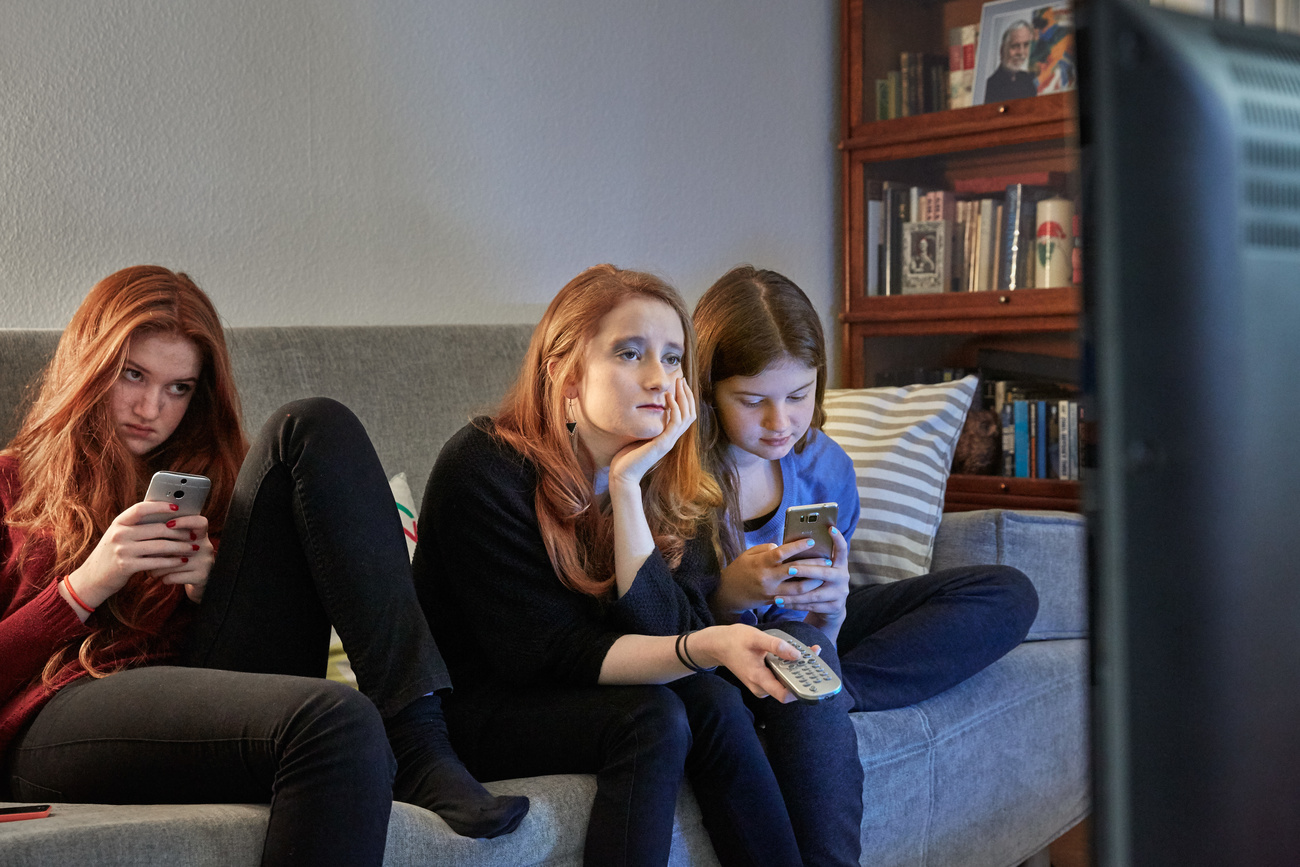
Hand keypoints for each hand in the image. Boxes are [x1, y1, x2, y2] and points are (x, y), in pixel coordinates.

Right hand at [64, 502, 212, 615]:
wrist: (91, 578)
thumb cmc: (112, 554)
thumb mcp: (120, 536)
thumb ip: (137, 527)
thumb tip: (168, 518)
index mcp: (119, 522)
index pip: (141, 508)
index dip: (160, 506)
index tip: (177, 507)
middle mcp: (119, 534)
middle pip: (157, 529)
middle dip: (180, 532)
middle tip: (194, 534)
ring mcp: (122, 550)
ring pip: (160, 546)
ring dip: (180, 547)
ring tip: (193, 548)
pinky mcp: (126, 566)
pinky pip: (155, 562)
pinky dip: (172, 561)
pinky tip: (182, 561)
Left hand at [149, 515, 213, 602]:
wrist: (202, 582)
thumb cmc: (183, 559)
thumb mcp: (182, 545)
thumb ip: (169, 536)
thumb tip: (143, 529)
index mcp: (200, 535)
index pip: (200, 522)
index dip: (185, 521)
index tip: (168, 524)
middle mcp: (206, 546)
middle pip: (179, 544)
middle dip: (158, 552)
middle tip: (145, 555)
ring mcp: (205, 562)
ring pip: (173, 563)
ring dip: (157, 568)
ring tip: (150, 571)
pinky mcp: (201, 576)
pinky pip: (174, 576)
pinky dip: (164, 578)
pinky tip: (162, 578)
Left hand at [608, 377, 696, 489]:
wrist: (623, 475)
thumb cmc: (627, 457)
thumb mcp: (639, 435)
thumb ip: (647, 425)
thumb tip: (645, 410)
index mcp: (668, 436)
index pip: (685, 415)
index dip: (685, 399)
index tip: (679, 384)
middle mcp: (672, 438)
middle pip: (690, 413)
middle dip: (687, 394)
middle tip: (681, 379)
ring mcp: (669, 441)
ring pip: (686, 416)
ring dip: (683, 398)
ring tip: (677, 384)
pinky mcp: (662, 444)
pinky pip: (674, 423)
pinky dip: (674, 408)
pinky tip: (668, 397)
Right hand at [686, 624, 819, 703]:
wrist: (718, 645)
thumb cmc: (734, 641)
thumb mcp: (756, 638)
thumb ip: (776, 646)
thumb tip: (797, 655)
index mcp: (759, 679)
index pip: (784, 695)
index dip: (801, 689)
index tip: (813, 676)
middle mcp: (761, 687)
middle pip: (788, 687)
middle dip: (803, 673)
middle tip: (814, 656)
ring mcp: (761, 685)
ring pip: (785, 682)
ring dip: (797, 669)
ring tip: (808, 652)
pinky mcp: (762, 680)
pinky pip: (779, 677)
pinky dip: (788, 667)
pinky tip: (795, 653)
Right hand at [717, 538, 827, 611]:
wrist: (728, 594)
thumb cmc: (739, 570)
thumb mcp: (748, 554)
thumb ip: (766, 549)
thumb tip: (783, 547)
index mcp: (761, 563)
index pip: (782, 553)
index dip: (797, 547)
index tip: (811, 541)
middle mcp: (767, 578)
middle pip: (795, 571)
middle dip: (813, 565)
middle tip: (827, 560)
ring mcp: (771, 591)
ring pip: (798, 589)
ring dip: (813, 582)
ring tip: (824, 575)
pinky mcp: (774, 601)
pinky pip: (793, 598)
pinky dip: (804, 593)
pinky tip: (814, 587)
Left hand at [769, 526, 850, 640]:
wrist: (831, 608)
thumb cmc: (819, 581)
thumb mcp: (821, 569)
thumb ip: (813, 559)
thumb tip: (795, 543)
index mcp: (840, 564)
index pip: (842, 549)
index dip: (838, 539)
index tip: (831, 528)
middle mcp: (843, 577)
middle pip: (824, 572)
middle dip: (805, 571)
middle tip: (789, 569)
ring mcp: (840, 593)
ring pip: (814, 594)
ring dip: (794, 595)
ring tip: (777, 594)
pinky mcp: (834, 607)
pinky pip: (811, 606)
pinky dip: (795, 604)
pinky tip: (782, 603)